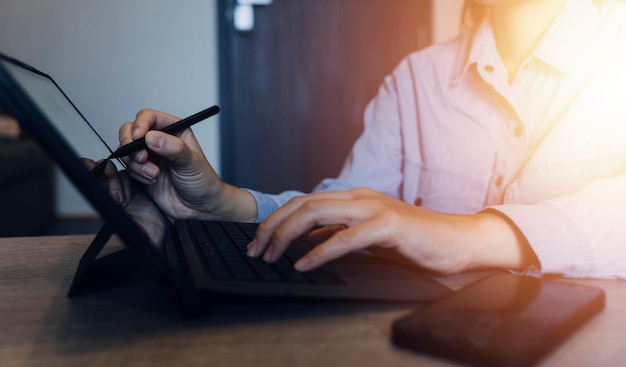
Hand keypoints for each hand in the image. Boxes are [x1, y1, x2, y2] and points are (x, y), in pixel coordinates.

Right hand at [118, 109, 256, 220]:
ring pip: (127, 150)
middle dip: (131, 144)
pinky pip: (128, 167)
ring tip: (154, 175)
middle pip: (131, 130)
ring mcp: (149, 156)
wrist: (200, 207)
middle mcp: (159, 140)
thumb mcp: (192, 163)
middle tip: (141, 158)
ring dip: (136, 163)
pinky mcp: (141, 171)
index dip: (140, 124)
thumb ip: (174, 148)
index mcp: (174, 130)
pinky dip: (136, 174)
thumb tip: (152, 137)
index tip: (138, 137)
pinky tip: (152, 181)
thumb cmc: (203, 181)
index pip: (149, 117)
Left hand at [247, 188, 536, 273]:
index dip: (278, 219)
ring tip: (270, 255)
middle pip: (303, 204)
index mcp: (353, 198)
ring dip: (286, 235)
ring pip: (317, 214)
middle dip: (272, 226)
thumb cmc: (414, 240)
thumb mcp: (368, 236)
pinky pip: (344, 237)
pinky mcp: (387, 226)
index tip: (260, 241)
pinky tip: (303, 265)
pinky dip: (319, 252)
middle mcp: (359, 197)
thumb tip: (308, 241)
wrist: (456, 240)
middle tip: (255, 249)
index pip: (304, 202)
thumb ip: (338, 234)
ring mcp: (373, 208)